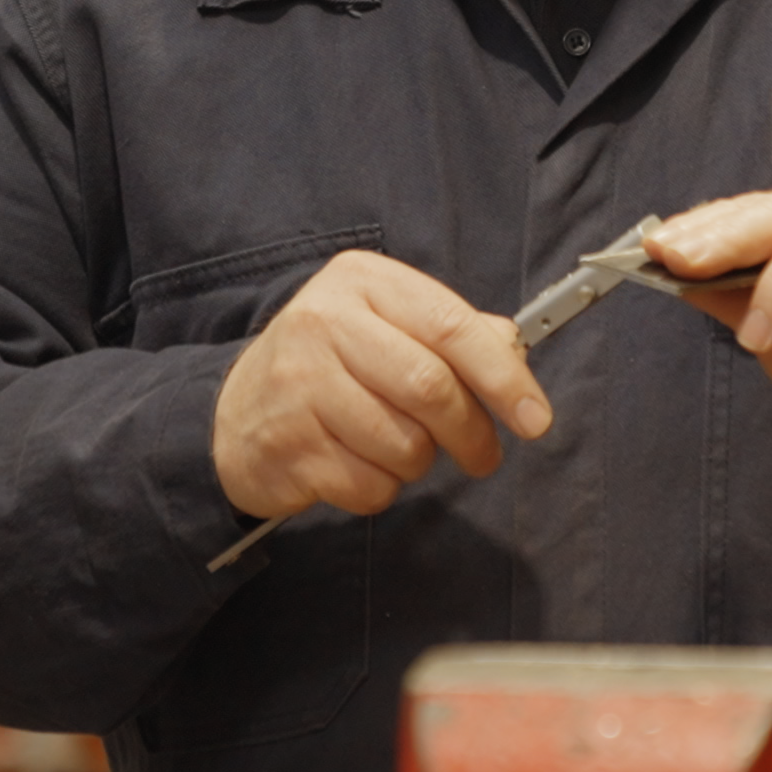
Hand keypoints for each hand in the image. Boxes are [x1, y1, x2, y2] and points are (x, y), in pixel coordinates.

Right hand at [212, 251, 552, 521]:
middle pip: (431, 388)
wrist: (235, 414)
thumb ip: (451, 332)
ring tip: (394, 446)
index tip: (536, 418)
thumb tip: (513, 349)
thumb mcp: (383, 325)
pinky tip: (356, 464)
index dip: (503, 377)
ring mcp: (301, 384)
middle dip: (471, 432)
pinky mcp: (289, 444)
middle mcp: (324, 322)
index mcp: (360, 281)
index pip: (450, 326)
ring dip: (418, 462)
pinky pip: (371, 485)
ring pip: (405, 444)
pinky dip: (381, 489)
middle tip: (482, 456)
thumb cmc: (328, 366)